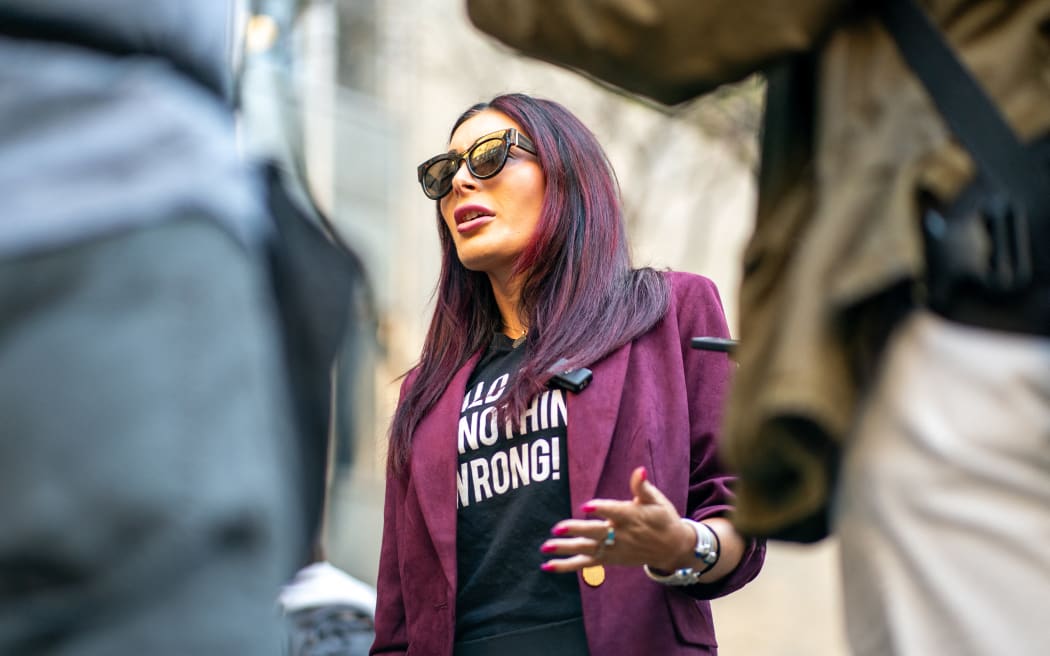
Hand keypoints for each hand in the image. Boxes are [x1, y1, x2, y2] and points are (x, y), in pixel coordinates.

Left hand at [539, 466, 694, 572]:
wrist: (672, 548)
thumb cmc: (662, 519)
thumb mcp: (656, 501)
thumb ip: (642, 487)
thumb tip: (639, 470)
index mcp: (632, 517)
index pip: (614, 512)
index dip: (601, 509)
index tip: (586, 506)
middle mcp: (621, 535)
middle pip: (596, 533)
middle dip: (576, 531)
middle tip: (557, 529)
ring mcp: (613, 549)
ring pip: (587, 550)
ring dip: (566, 549)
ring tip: (546, 546)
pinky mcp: (608, 559)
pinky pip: (585, 563)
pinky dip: (566, 566)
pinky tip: (547, 566)